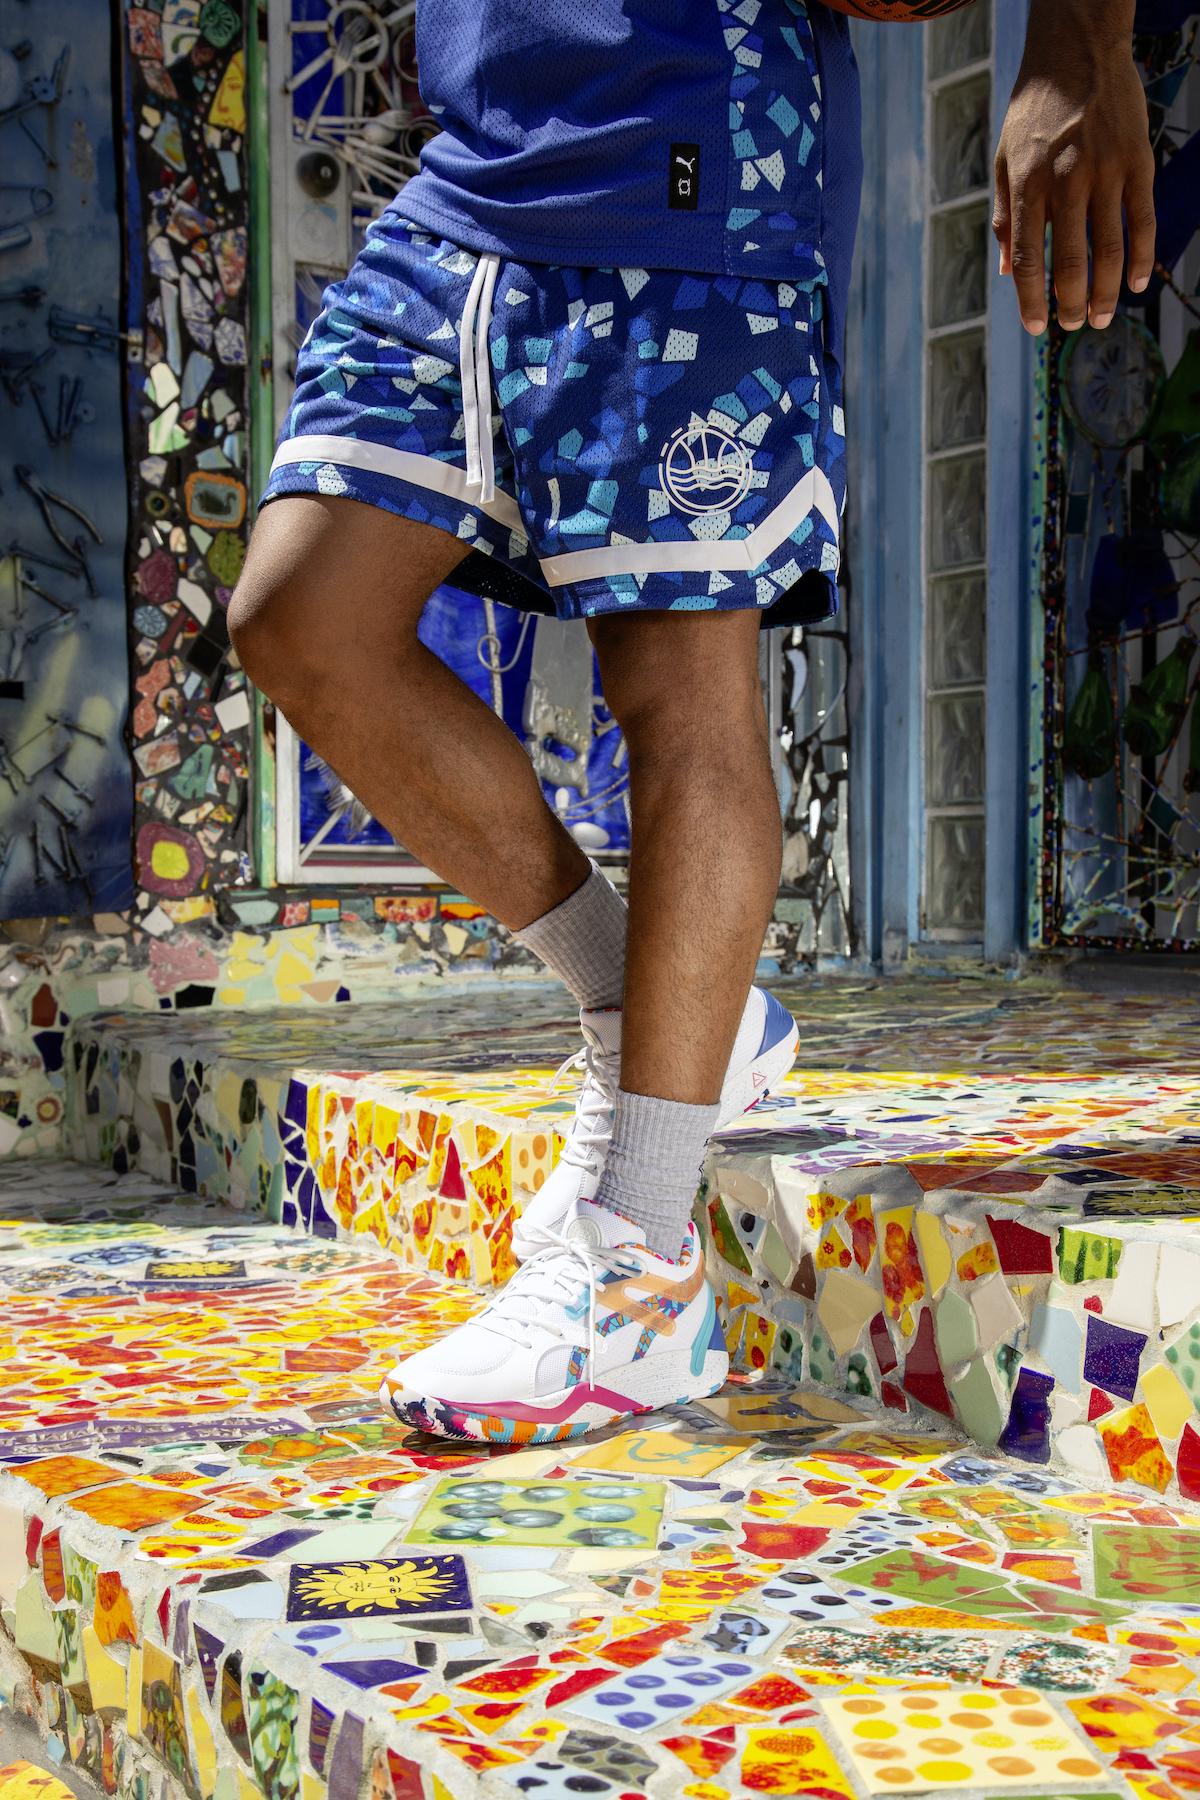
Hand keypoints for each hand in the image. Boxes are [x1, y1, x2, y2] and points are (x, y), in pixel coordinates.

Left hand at [993, 0, 1154, 334]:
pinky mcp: (1138, 161)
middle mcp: (1066, 182)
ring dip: (1108, 292)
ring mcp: (1106, 172)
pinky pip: (1143, 220)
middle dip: (1071, 304)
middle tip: (1074, 325)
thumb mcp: (1004, 159)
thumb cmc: (1034, 108)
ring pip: (1110, 249)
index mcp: (1028, 186)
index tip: (1035, 328)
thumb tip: (1009, 270)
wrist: (1077, 50)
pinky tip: (1140, 283)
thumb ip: (1005, 215)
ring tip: (1104, 317)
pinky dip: (1143, 257)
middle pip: (1070, 262)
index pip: (1027, 260)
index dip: (1030, 301)